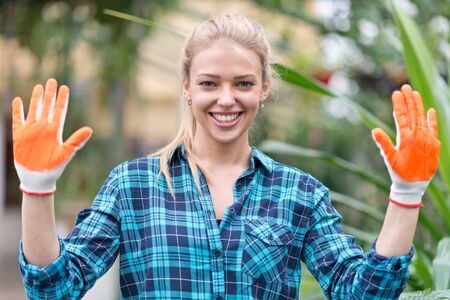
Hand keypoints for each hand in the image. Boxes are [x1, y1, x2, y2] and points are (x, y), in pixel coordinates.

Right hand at [12, 78, 92, 194]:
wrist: (38, 178)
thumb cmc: (54, 167)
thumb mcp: (66, 153)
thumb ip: (77, 141)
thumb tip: (90, 129)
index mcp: (55, 131)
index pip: (59, 111)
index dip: (62, 99)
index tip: (65, 87)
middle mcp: (44, 128)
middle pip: (47, 107)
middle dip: (50, 94)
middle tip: (53, 80)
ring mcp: (31, 131)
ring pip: (34, 110)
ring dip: (36, 99)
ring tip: (39, 86)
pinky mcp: (20, 136)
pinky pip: (18, 120)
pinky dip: (17, 110)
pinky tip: (18, 100)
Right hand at [371, 84, 439, 206]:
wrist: (415, 186)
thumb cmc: (399, 173)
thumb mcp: (389, 159)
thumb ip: (383, 143)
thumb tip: (374, 130)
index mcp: (406, 138)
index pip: (401, 116)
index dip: (398, 104)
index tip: (396, 93)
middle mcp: (418, 135)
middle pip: (413, 113)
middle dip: (408, 99)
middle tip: (405, 87)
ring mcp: (428, 139)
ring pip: (423, 117)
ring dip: (418, 105)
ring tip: (414, 93)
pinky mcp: (435, 144)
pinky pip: (434, 128)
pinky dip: (432, 119)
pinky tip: (430, 110)